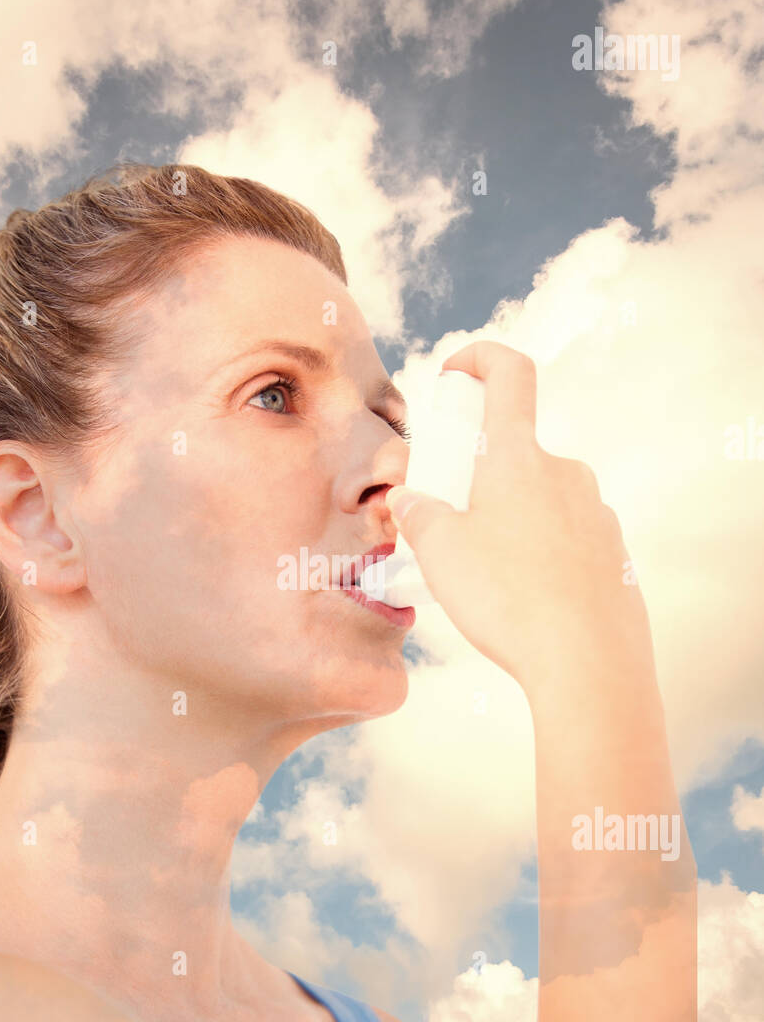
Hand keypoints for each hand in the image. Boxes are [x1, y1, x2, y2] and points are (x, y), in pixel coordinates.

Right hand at [386, 342, 657, 696]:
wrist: (587, 664)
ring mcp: (595, 513)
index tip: (454, 374)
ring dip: (507, 521)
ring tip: (481, 577)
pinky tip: (521, 601)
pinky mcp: (612, 554)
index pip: (509, 372)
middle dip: (477, 479)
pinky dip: (538, 555)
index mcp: (519, 457)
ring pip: (539, 500)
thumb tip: (409, 499)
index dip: (479, 357)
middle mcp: (565, 473)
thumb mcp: (439, 553)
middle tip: (448, 523)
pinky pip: (565, 539)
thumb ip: (418, 515)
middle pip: (514, 453)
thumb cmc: (509, 600)